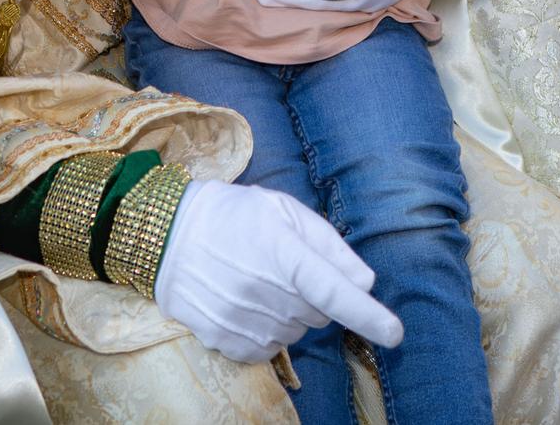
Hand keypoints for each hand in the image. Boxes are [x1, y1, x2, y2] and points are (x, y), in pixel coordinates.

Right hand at [155, 179, 402, 362]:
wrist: (165, 234)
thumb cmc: (232, 215)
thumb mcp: (282, 210)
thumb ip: (328, 245)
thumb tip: (366, 282)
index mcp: (282, 252)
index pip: (335, 292)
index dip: (369, 315)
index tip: (395, 333)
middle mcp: (264, 290)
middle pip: (319, 314)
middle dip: (312, 295)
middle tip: (281, 266)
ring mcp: (242, 319)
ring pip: (294, 332)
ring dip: (288, 313)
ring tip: (257, 280)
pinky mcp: (224, 340)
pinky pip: (267, 348)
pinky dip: (265, 331)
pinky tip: (245, 302)